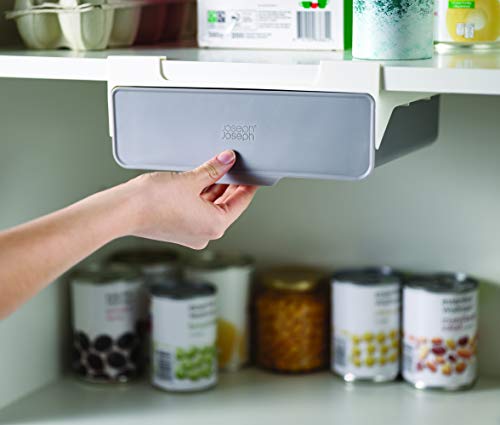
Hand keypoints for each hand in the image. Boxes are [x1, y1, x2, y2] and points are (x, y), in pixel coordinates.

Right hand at [125, 150, 257, 248]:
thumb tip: (227, 160)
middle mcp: (205, 234)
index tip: (253, 175)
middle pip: (226, 206)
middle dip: (230, 186)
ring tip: (218, 170)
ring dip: (214, 190)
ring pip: (210, 208)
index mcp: (215, 226)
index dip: (248, 186)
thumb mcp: (191, 179)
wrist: (123, 210)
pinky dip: (201, 197)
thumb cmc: (152, 201)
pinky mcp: (178, 229)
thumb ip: (214, 169)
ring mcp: (191, 233)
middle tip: (236, 168)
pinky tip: (201, 181)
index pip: (241, 203)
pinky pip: (197, 210)